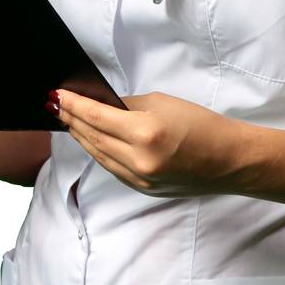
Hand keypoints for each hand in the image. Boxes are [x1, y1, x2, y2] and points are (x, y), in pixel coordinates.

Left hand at [49, 88, 246, 196]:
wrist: (229, 160)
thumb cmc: (202, 125)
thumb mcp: (163, 103)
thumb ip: (128, 106)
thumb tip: (101, 106)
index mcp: (145, 134)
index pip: (96, 117)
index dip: (73, 105)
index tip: (56, 95)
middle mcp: (138, 160)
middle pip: (92, 137)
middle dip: (71, 119)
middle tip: (54, 104)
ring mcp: (139, 179)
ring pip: (98, 155)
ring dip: (80, 136)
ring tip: (66, 120)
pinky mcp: (142, 189)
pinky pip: (111, 167)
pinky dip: (98, 151)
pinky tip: (90, 139)